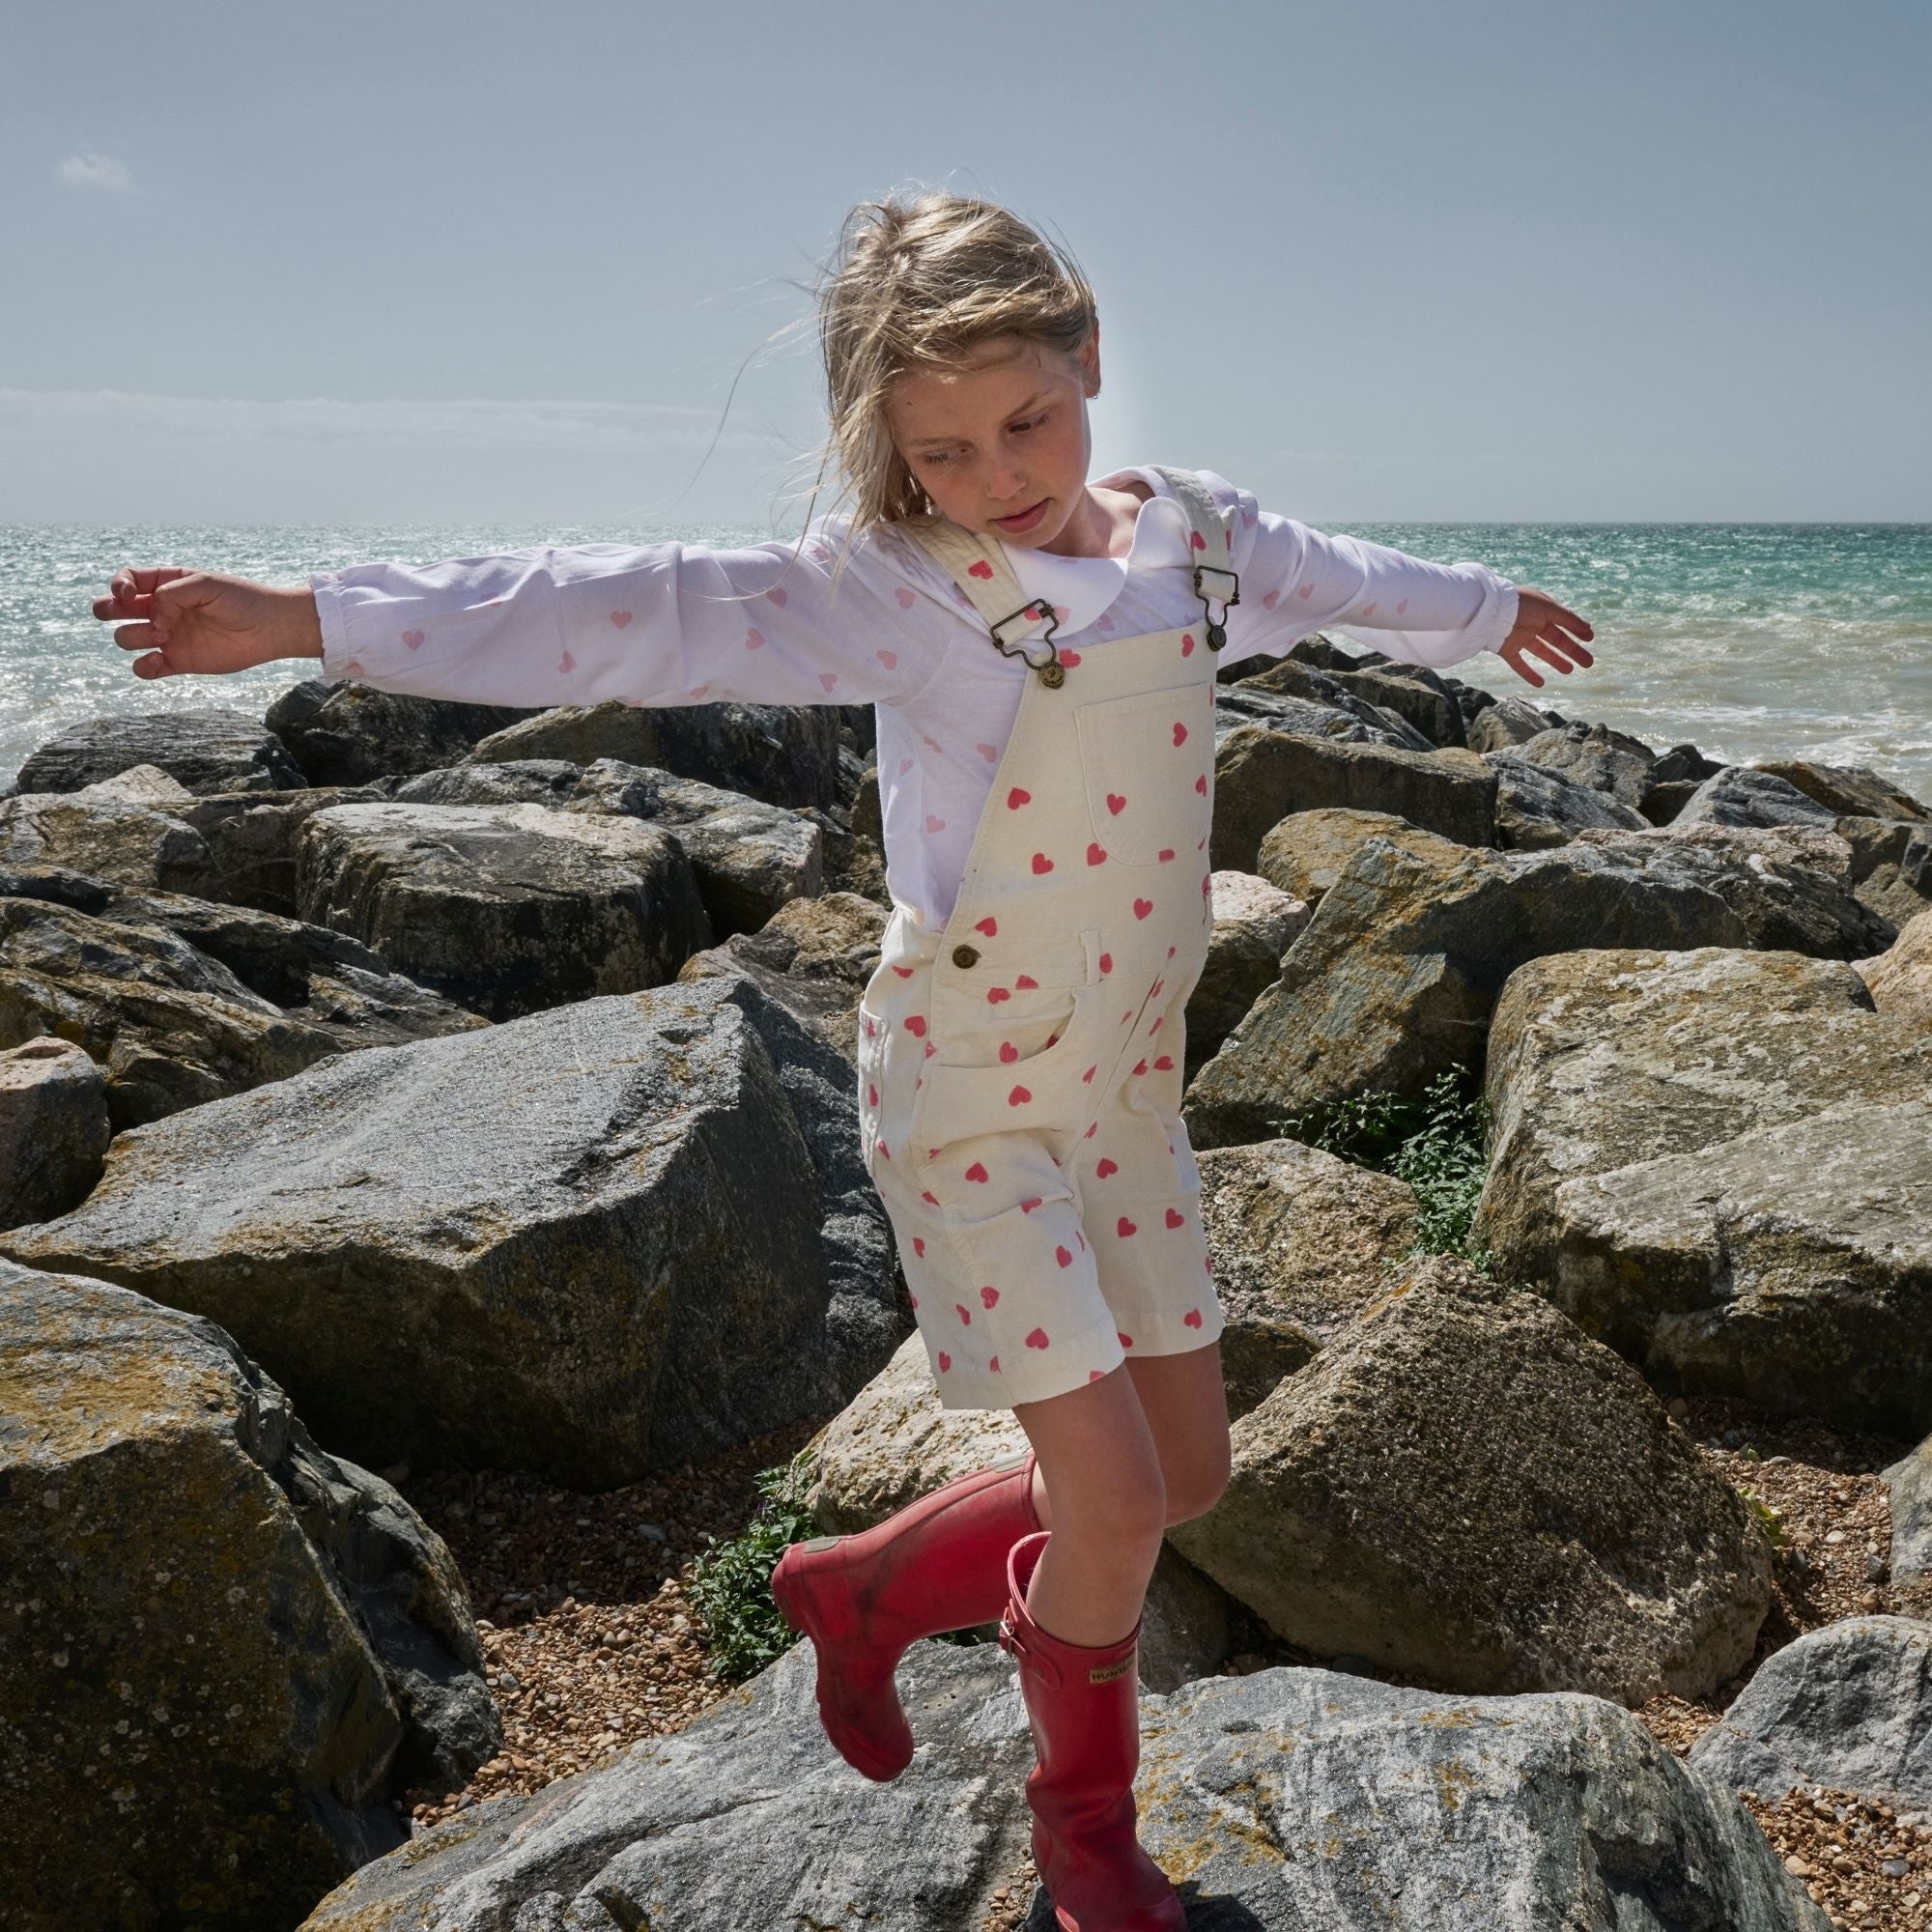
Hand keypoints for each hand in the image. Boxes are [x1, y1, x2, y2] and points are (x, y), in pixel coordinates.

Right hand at [93, 567, 322, 678]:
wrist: (269, 628)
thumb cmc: (241, 599)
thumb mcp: (206, 584)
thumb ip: (172, 594)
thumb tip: (153, 618)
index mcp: (166, 585)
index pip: (126, 581)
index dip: (117, 586)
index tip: (127, 594)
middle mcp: (161, 610)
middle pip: (114, 610)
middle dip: (107, 609)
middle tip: (121, 611)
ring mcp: (167, 636)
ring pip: (126, 638)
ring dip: (135, 635)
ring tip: (163, 633)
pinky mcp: (178, 661)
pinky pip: (145, 668)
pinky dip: (143, 667)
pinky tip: (158, 660)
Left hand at [1497, 586, 1593, 687]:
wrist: (1490, 613)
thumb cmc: (1521, 605)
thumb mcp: (1548, 608)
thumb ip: (1568, 618)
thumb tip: (1588, 628)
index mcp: (1541, 610)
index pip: (1563, 621)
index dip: (1577, 630)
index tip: (1590, 639)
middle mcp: (1532, 623)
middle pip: (1556, 639)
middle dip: (1573, 650)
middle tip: (1588, 663)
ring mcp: (1519, 636)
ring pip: (1541, 651)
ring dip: (1555, 661)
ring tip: (1570, 670)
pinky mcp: (1506, 649)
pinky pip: (1519, 664)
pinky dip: (1529, 674)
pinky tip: (1541, 683)